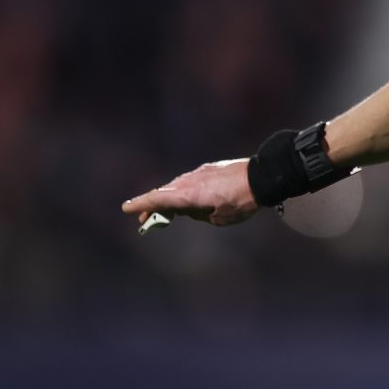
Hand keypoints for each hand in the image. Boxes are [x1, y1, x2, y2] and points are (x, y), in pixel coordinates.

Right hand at [121, 158, 259, 227]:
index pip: (158, 199)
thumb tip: (190, 209)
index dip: (141, 205)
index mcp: (189, 194)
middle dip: (153, 206)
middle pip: (164, 193)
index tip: (126, 208)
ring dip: (169, 198)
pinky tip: (189, 199)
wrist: (262, 177)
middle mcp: (190, 180)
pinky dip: (183, 190)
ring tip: (168, 212)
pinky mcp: (210, 168)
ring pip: (178, 186)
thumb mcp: (218, 219)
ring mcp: (200, 172)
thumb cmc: (241, 202)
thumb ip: (199, 215)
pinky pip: (190, 180)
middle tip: (145, 220)